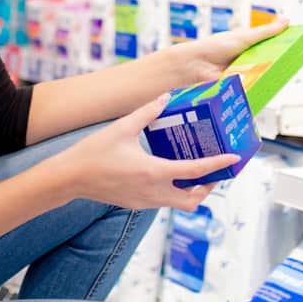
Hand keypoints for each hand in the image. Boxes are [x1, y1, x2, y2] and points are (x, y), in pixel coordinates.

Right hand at [50, 94, 238, 210]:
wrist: (69, 178)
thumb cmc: (94, 152)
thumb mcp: (122, 127)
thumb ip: (147, 112)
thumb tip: (166, 98)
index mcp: (153, 171)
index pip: (195, 171)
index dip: (217, 166)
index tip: (233, 159)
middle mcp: (153, 191)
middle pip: (194, 199)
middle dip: (209, 186)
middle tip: (215, 170)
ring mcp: (145, 201)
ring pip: (179, 204)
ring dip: (192, 191)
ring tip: (197, 171)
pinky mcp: (136, 204)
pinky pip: (163, 202)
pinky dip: (174, 191)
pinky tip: (170, 174)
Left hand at [175, 18, 288, 84]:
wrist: (195, 66)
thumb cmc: (216, 47)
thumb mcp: (244, 37)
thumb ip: (266, 32)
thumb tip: (287, 20)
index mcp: (250, 47)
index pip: (274, 47)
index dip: (288, 48)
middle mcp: (248, 61)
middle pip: (271, 63)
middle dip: (285, 64)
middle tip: (301, 63)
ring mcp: (245, 75)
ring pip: (264, 78)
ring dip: (274, 78)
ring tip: (287, 76)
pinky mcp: (240, 88)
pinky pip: (254, 90)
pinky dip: (261, 90)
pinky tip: (271, 89)